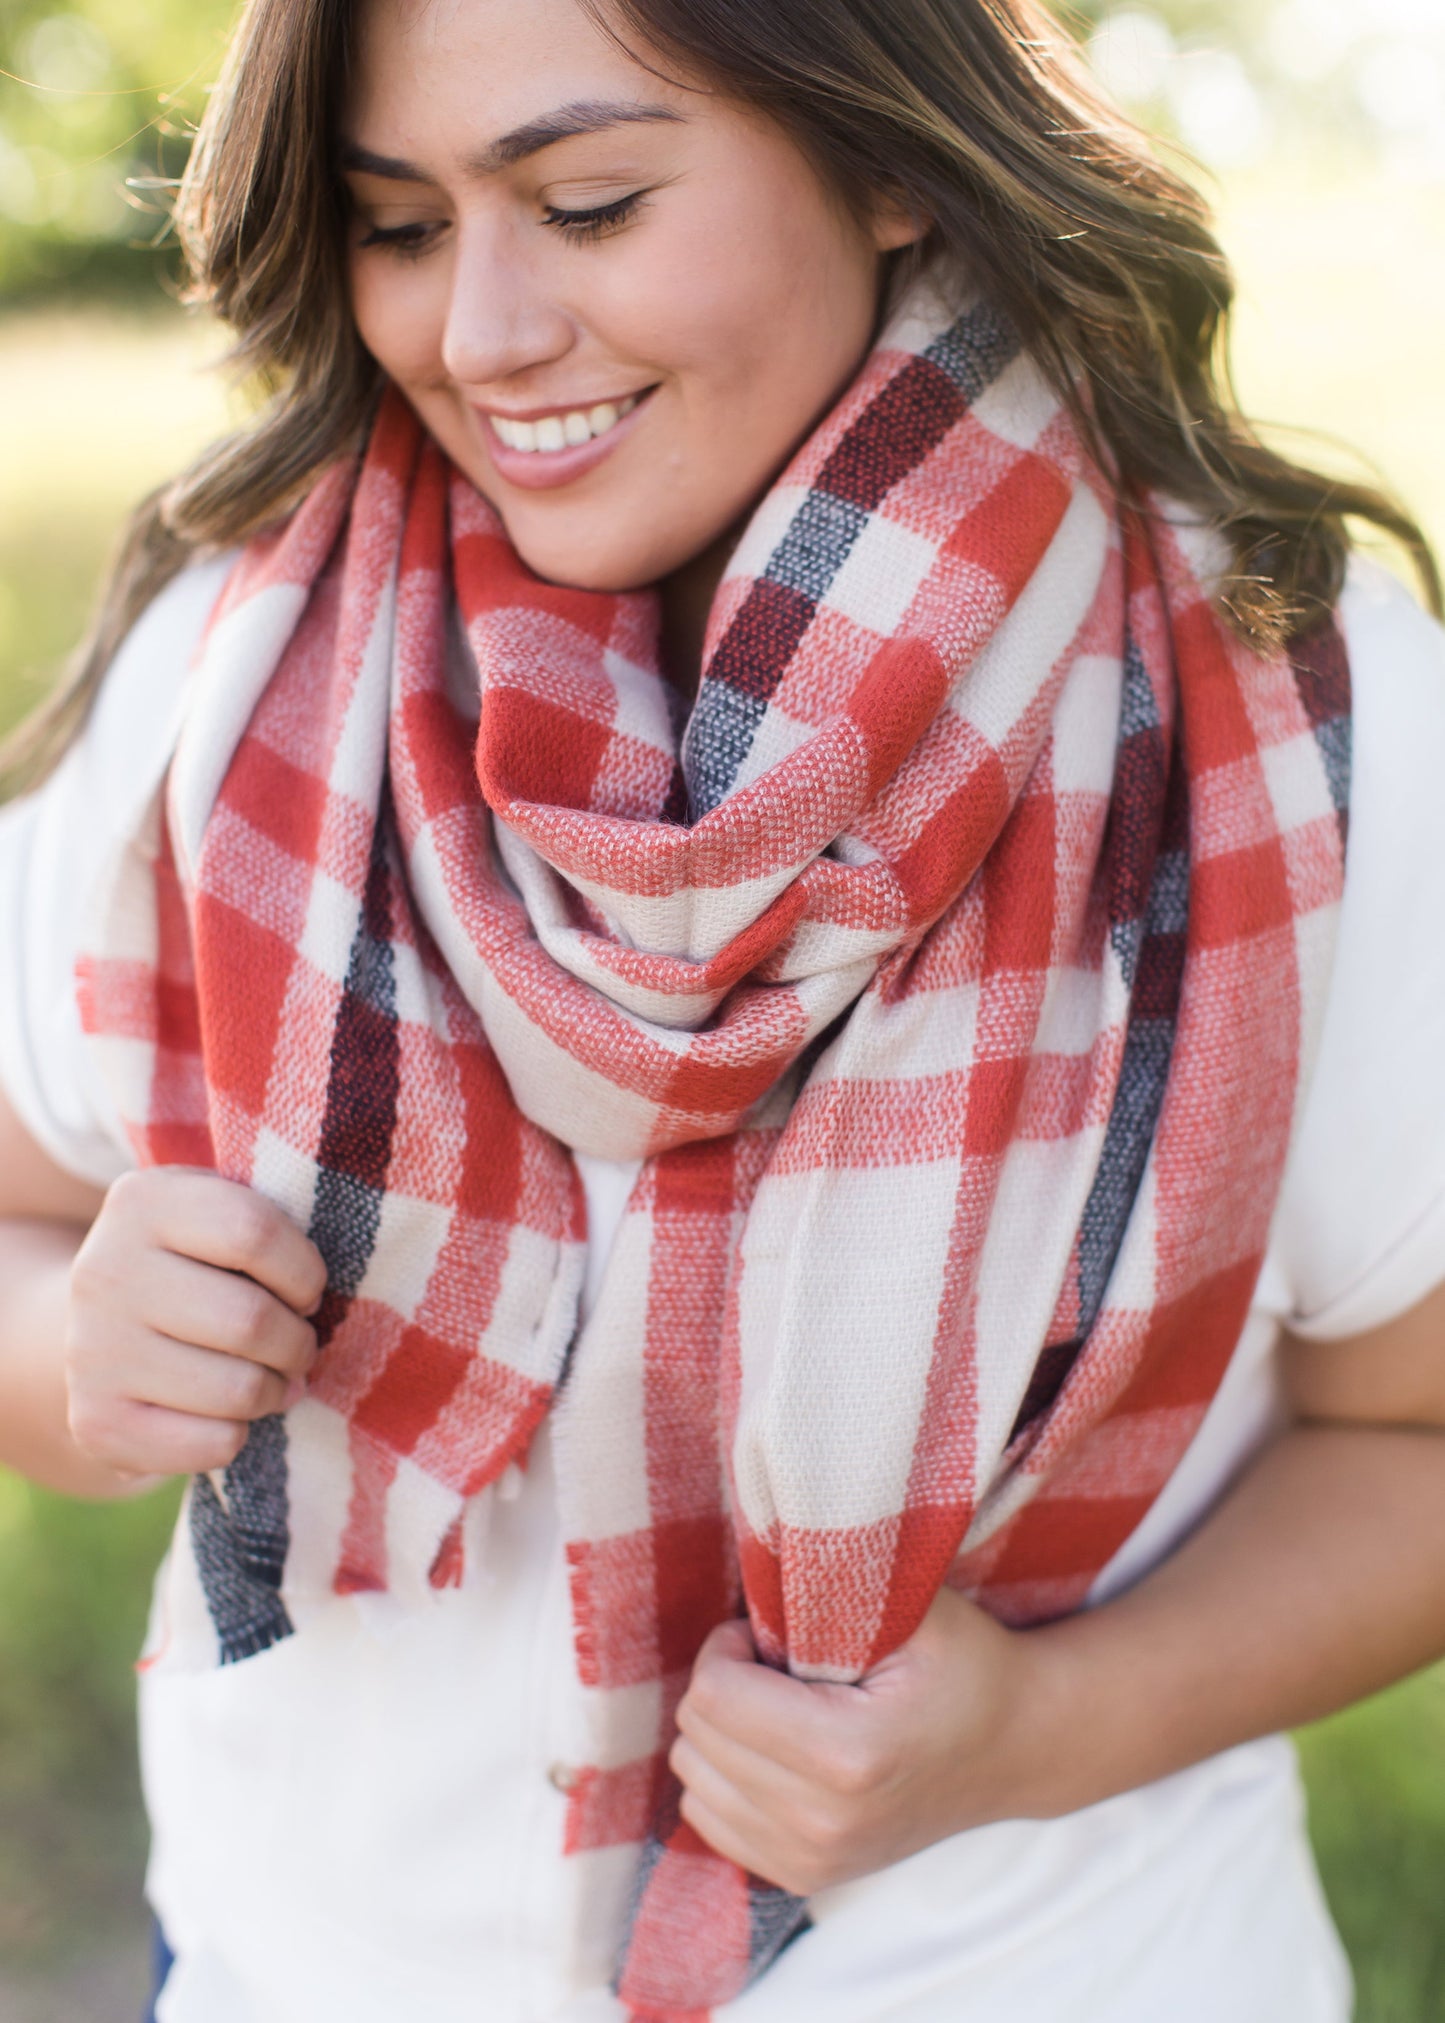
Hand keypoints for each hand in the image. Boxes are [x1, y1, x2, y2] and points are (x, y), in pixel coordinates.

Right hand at [65, 1167, 327, 1480]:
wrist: (94, 1331)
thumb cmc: (188, 1266)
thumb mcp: (212, 1217)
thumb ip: (266, 1226)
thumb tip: (325, 1292)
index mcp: (143, 1203)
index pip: (254, 1233)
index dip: (303, 1271)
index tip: (306, 1291)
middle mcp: (105, 1272)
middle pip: (250, 1321)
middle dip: (297, 1342)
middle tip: (298, 1346)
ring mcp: (93, 1351)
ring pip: (238, 1390)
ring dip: (275, 1390)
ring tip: (272, 1379)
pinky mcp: (97, 1422)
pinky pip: (212, 1444)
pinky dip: (239, 1435)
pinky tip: (227, 1414)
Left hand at [670, 1588, 1054, 1895]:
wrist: (1013, 1747)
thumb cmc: (962, 1663)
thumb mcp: (909, 1606)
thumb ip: (827, 1589)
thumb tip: (749, 1577)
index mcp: (847, 1756)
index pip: (714, 1696)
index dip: (727, 1645)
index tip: (768, 1634)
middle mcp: (823, 1823)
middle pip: (696, 1736)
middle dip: (725, 1683)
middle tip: (779, 1665)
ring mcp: (813, 1860)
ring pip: (692, 1778)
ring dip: (723, 1731)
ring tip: (782, 1706)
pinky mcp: (804, 1877)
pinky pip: (708, 1817)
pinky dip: (728, 1775)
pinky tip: (778, 1750)